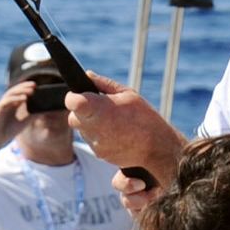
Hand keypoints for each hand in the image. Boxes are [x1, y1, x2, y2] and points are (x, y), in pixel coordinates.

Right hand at [0, 82, 33, 148]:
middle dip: (24, 87)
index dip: (26, 88)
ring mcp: (1, 105)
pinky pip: (6, 101)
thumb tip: (44, 110)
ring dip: (21, 91)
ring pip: (10, 94)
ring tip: (31, 90)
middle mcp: (6, 103)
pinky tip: (24, 98)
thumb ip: (32, 116)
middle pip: (15, 91)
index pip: (18, 93)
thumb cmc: (7, 132)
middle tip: (34, 85)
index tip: (36, 86)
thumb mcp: (23, 123)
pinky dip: (15, 99)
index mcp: (11, 105)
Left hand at [65, 72, 178, 209]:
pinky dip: (100, 137)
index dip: (74, 97)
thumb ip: (104, 84)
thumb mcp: (128, 93)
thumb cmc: (144, 117)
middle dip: (82, 112)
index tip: (81, 96)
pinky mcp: (100, 155)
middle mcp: (94, 128)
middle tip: (100, 109)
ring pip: (83, 131)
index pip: (72, 102)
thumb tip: (88, 75)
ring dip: (92, 125)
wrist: (157, 148)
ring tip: (113, 122)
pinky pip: (92, 142)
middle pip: (73, 118)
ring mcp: (96, 144)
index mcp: (99, 109)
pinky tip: (115, 133)